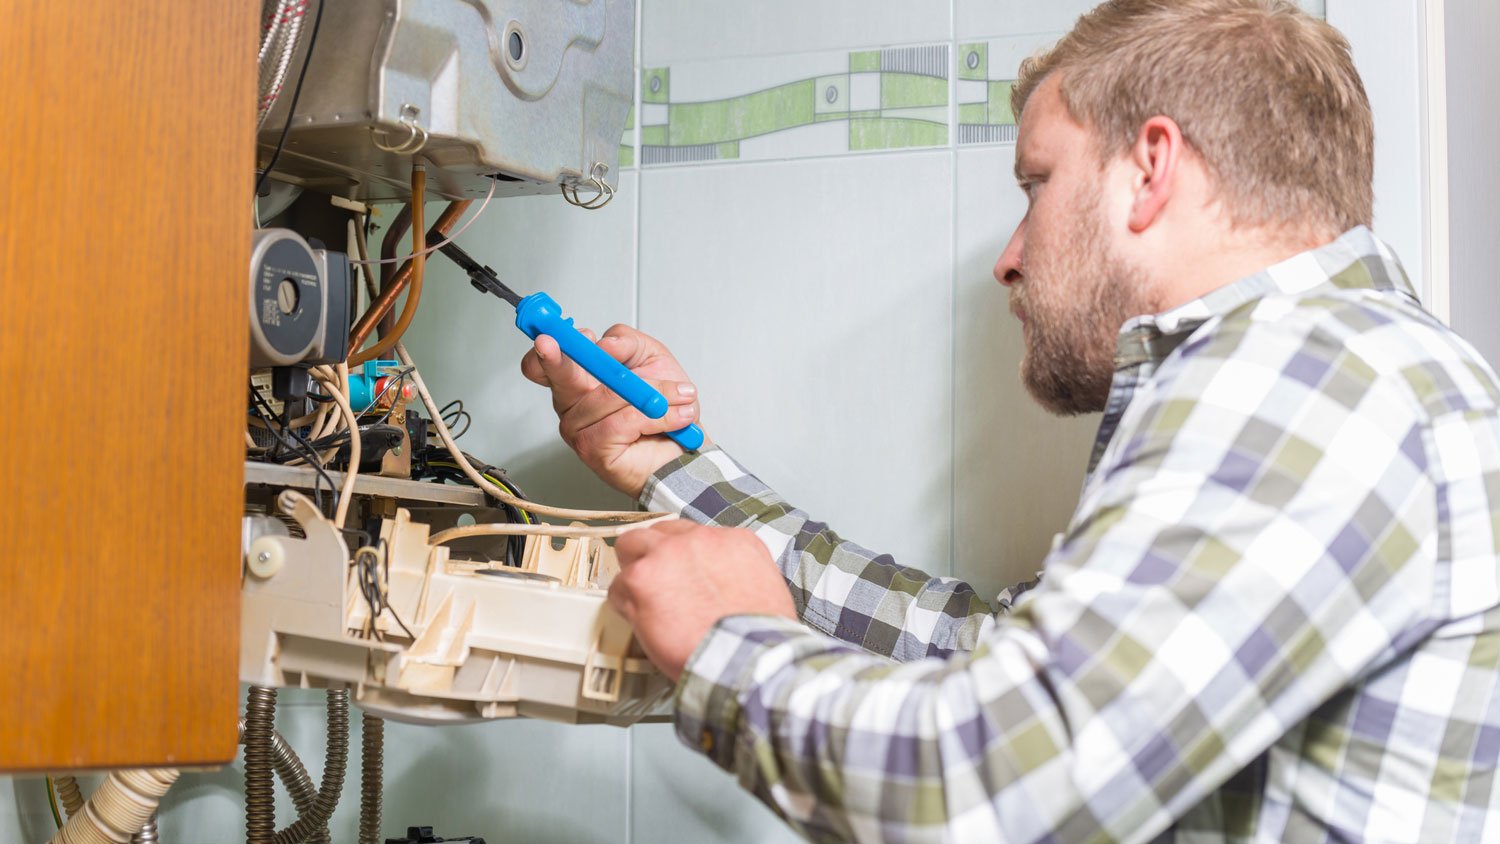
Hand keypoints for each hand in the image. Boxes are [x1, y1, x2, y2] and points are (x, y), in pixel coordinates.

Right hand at [520, 324, 707, 497]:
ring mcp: (577, 429)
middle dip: (558, 358)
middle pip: (558, 376)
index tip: (551, 337)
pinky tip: (674, 417)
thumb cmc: (662, 407)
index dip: (546, 349)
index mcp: (579, 378)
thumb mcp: (651, 358)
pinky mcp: (593, 449)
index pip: (545, 363)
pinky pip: (623, 421)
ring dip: (655, 394)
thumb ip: (627, 342)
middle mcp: (572, 403)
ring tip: (678, 399)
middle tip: (550, 344)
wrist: (684, 446)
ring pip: (608, 395)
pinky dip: (657, 416)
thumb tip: (604, 345)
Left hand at [609, 521, 795, 681]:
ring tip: (642, 601)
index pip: (694, 534)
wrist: (748, 657)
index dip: (682, 555)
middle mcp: (699, 540)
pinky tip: (639, 622)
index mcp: (734, 541)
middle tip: (655, 582)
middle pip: (659, 531)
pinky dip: (624, 604)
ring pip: (631, 546)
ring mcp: (667, 555)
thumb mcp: (764, 588)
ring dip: (635, 573)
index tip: (680, 571)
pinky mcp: (641, 578)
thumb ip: (735, 572)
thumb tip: (719, 583)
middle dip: (654, 553)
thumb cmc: (758, 637)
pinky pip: (617, 586)